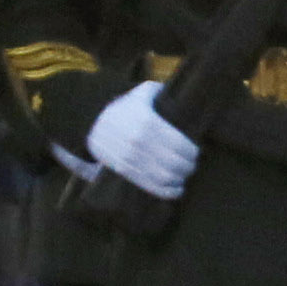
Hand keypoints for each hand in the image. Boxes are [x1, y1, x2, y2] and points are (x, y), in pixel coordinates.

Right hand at [84, 83, 197, 200]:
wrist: (91, 120)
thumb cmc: (124, 107)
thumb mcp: (143, 93)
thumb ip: (164, 93)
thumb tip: (185, 95)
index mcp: (148, 122)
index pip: (180, 145)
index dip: (193, 152)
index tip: (196, 153)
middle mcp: (139, 142)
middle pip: (174, 163)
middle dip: (188, 167)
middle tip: (192, 165)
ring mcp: (129, 158)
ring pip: (164, 177)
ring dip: (179, 180)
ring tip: (183, 177)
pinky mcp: (122, 170)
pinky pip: (149, 186)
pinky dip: (167, 192)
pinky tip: (177, 190)